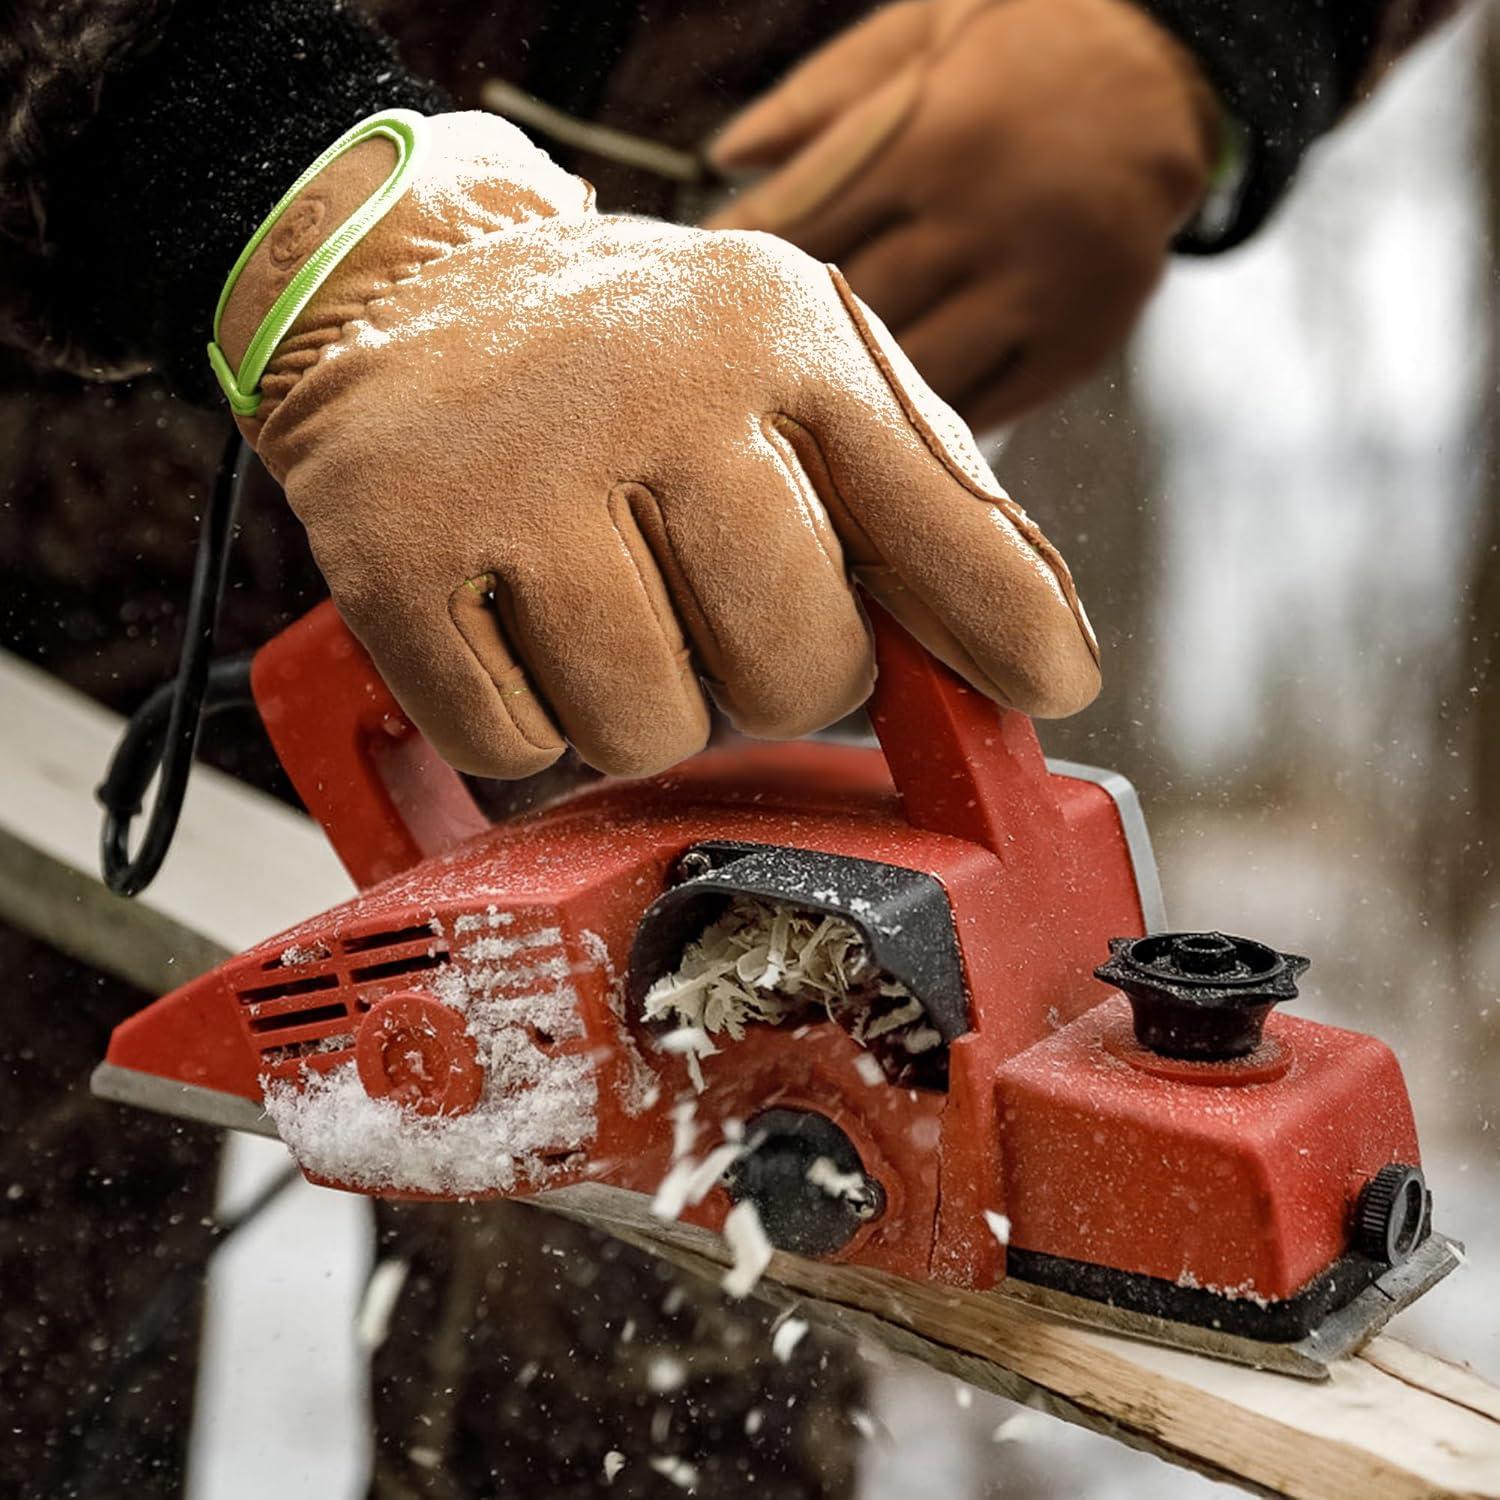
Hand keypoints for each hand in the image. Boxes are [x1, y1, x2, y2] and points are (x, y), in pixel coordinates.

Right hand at [218, 112, 1097, 779]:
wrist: (407, 285)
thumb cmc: (630, 360)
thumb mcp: (793, 363)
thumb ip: (922, 500)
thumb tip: (1038, 667)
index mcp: (775, 338)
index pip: (941, 523)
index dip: (1005, 631)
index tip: (1047, 690)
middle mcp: (652, 394)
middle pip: (795, 674)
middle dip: (768, 677)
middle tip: (707, 601)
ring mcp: (513, 478)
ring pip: (646, 732)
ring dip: (636, 703)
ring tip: (597, 599)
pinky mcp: (391, 560)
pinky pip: (512, 746)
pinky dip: (522, 716)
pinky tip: (507, 618)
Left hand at [709, 0, 1217, 427]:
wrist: (1174, 71)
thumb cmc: (1027, 41)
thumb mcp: (922, 30)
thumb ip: (822, 95)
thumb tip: (721, 156)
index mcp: (931, 142)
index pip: (805, 227)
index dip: (742, 265)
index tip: (696, 292)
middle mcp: (983, 223)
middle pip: (852, 310)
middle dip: (785, 338)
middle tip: (731, 368)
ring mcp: (1035, 290)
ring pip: (915, 372)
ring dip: (853, 394)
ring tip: (803, 407)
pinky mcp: (1078, 341)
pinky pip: (987, 405)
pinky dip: (929, 423)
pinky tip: (885, 427)